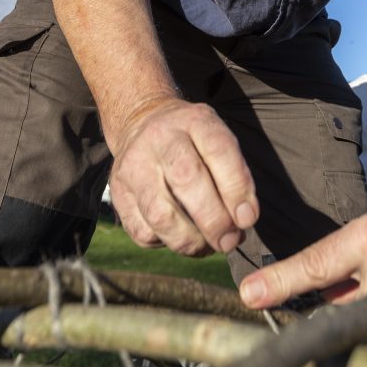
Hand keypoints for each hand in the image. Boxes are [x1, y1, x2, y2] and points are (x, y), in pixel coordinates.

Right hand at [109, 99, 258, 256]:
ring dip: (190, 241)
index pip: (218, 150)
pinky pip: (142, 231)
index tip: (248, 218)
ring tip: (207, 245)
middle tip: (230, 240)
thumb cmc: (193, 142)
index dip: (236, 188)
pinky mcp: (118, 192)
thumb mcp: (218, 140)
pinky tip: (179, 236)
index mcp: (194, 121)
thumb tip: (243, 222)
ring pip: (160, 214)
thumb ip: (235, 176)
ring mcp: (133, 165)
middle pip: (186, 180)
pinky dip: (166, 243)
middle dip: (214, 220)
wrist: (143, 123)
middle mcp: (160, 138)